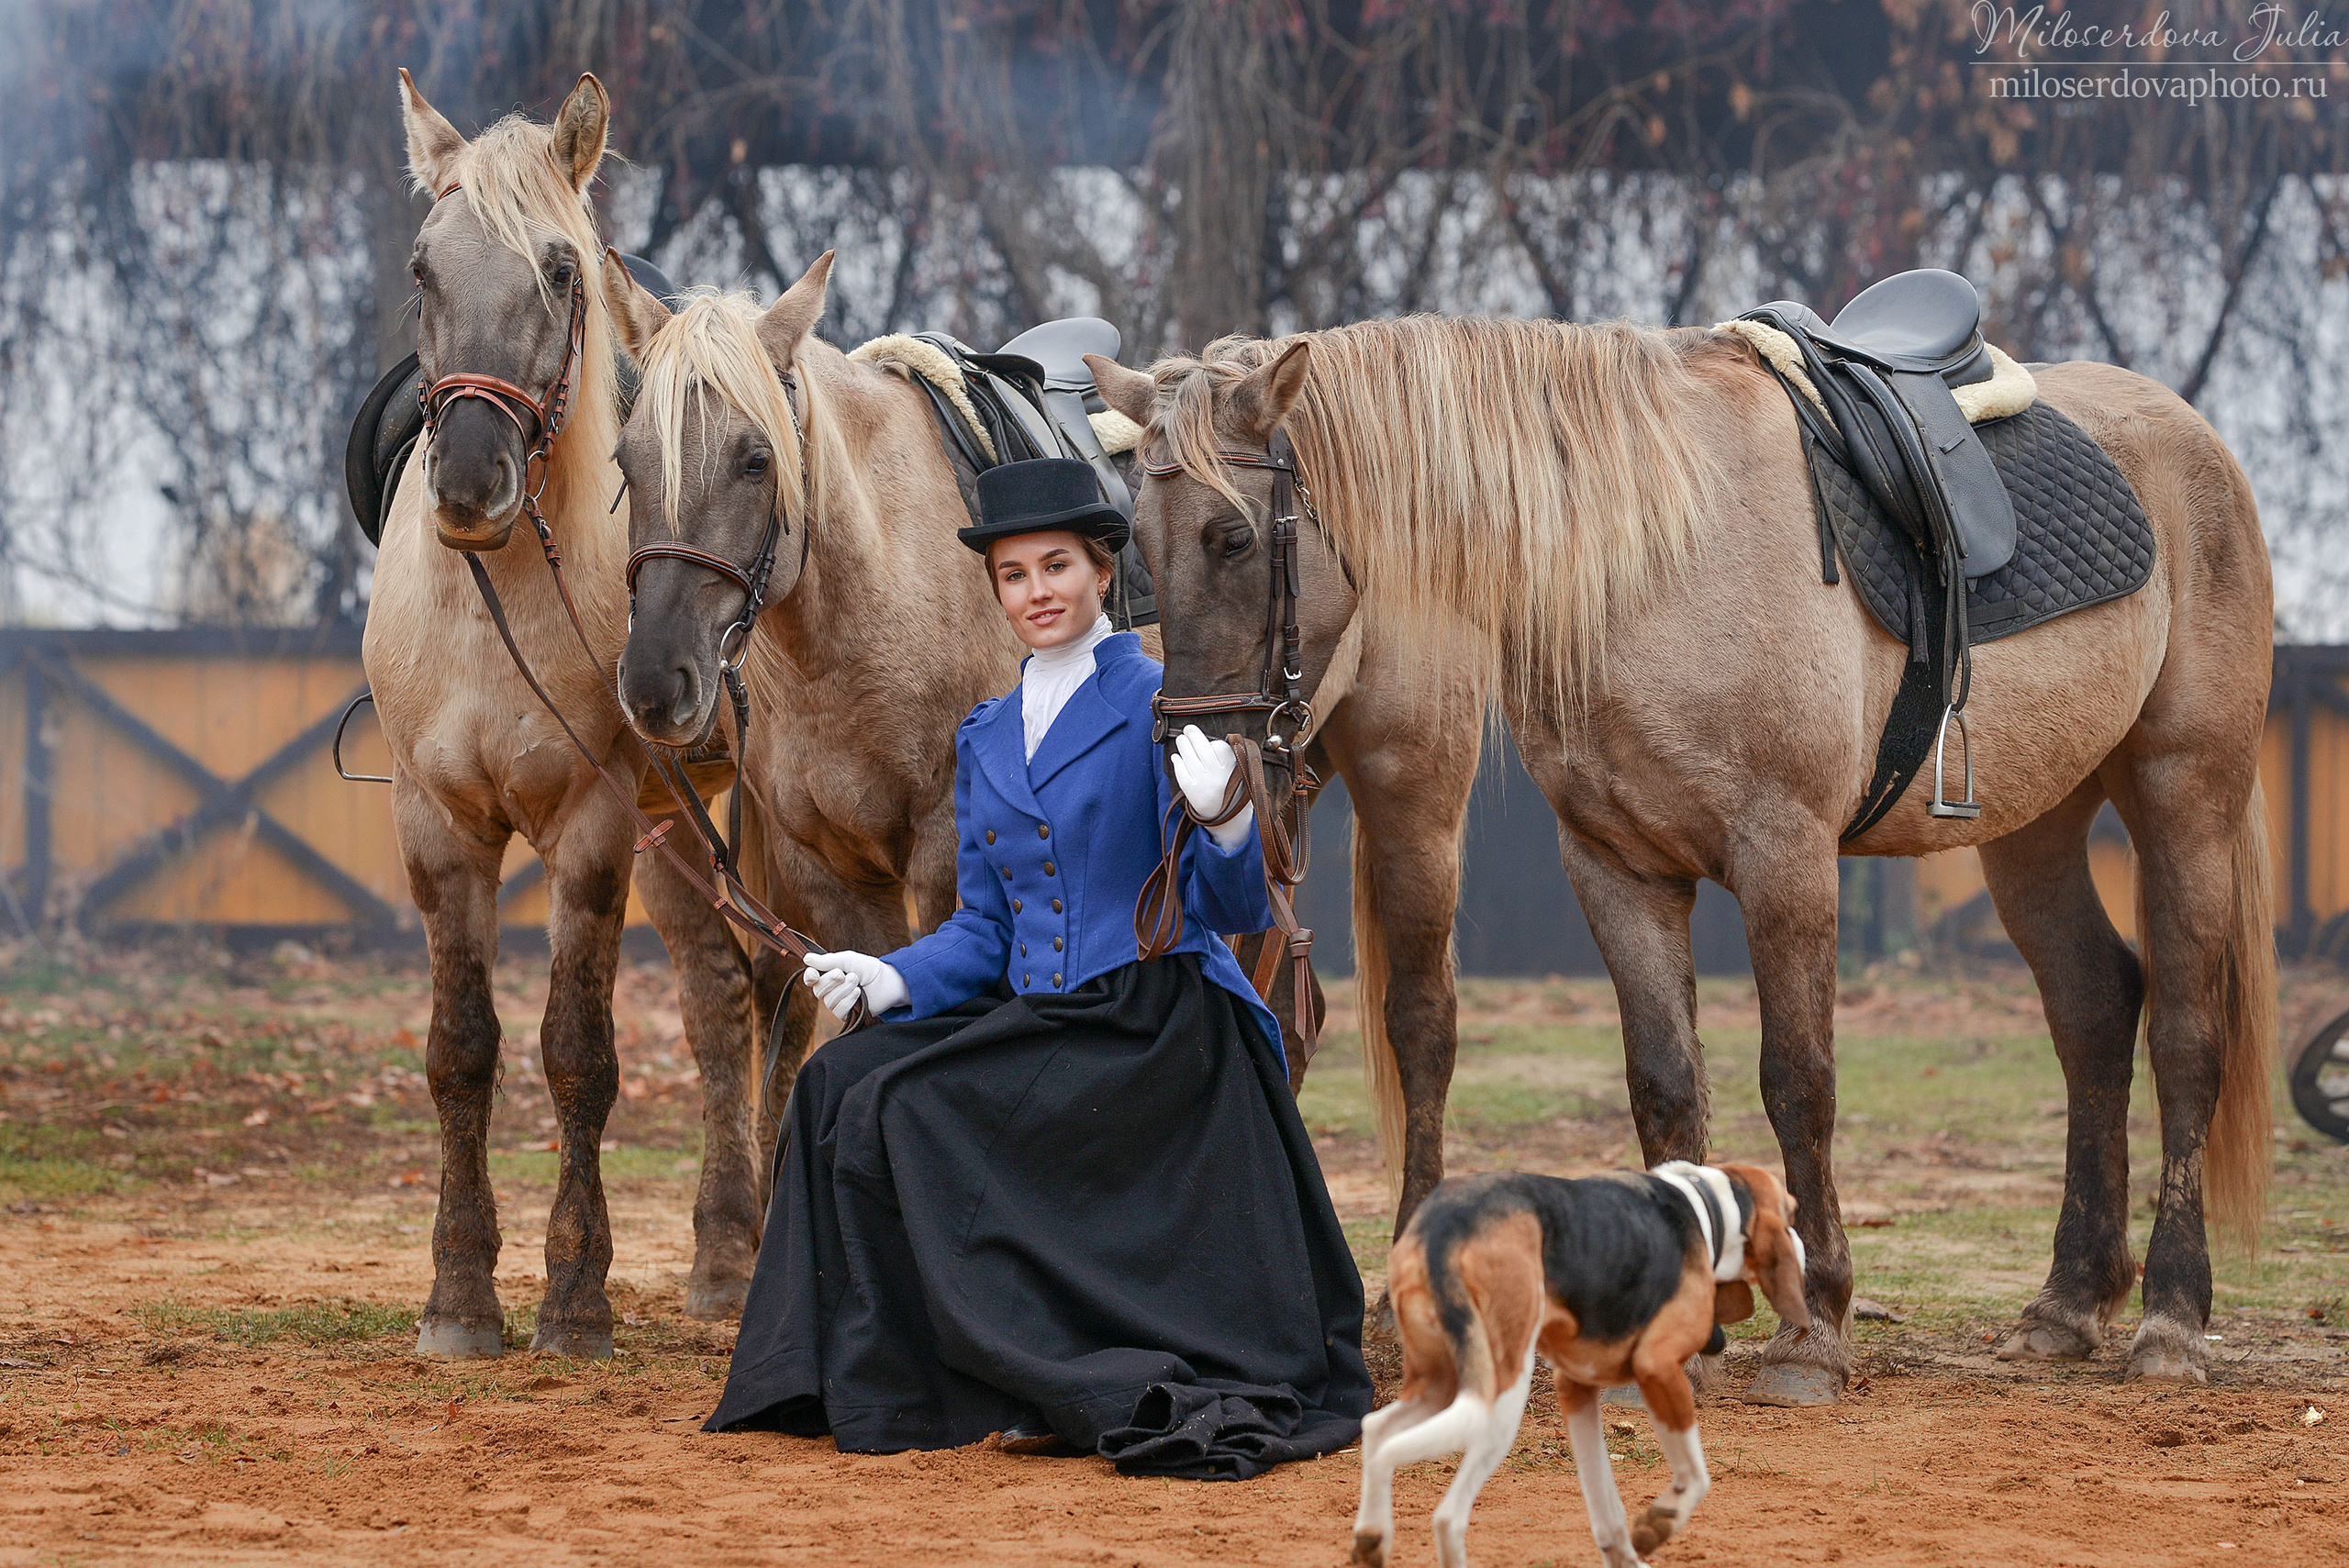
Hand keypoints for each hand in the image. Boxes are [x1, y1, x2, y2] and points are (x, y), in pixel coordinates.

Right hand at [800, 950, 909, 1022]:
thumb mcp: (848, 959)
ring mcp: (837, 1003)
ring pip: (828, 1001)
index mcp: (828, 975)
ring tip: (857, 981)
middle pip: (818, 990)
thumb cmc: (869, 969)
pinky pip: (838, 1011)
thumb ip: (827, 961)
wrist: (887, 982)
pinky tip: (859, 994)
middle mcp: (830, 990)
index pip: (810, 979)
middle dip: (830, 980)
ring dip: (843, 989)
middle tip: (843, 973)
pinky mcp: (846, 1014)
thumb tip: (806, 959)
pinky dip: (848, 1000)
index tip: (814, 974)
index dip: (809, 977)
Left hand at [1172, 724, 1254, 850]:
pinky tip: (1176, 757)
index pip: (1219, 748)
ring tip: (1181, 739)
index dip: (1212, 743)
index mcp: (1231, 770)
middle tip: (1188, 728)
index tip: (1209, 741)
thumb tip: (1205, 739)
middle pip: (1202, 750)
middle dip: (1194, 736)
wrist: (1229, 819)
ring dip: (1183, 746)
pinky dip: (1178, 763)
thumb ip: (1226, 757)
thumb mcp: (1238, 773)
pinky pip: (1182, 774)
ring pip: (1190, 759)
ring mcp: (1204, 784)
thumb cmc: (1231, 790)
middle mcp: (1218, 776)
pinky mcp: (1193, 793)